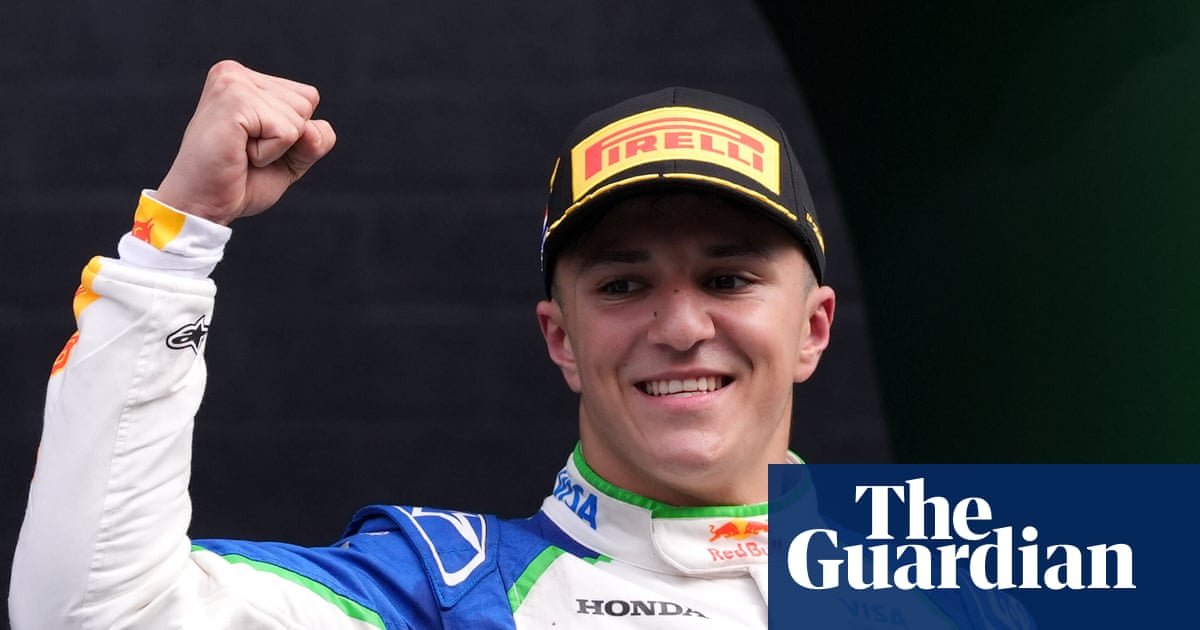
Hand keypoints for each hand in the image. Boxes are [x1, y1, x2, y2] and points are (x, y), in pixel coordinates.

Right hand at [155, 60, 335, 224]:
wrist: (201, 205)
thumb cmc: (240, 182)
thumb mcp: (291, 157)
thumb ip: (315, 139)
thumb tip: (312, 129)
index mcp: (246, 80)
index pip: (308, 97)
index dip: (295, 134)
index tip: (255, 145)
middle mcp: (235, 73)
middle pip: (307, 103)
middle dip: (287, 140)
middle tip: (246, 152)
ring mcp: (233, 83)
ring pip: (299, 118)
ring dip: (276, 148)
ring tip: (241, 152)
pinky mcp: (235, 100)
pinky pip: (287, 132)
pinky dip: (270, 154)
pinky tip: (239, 154)